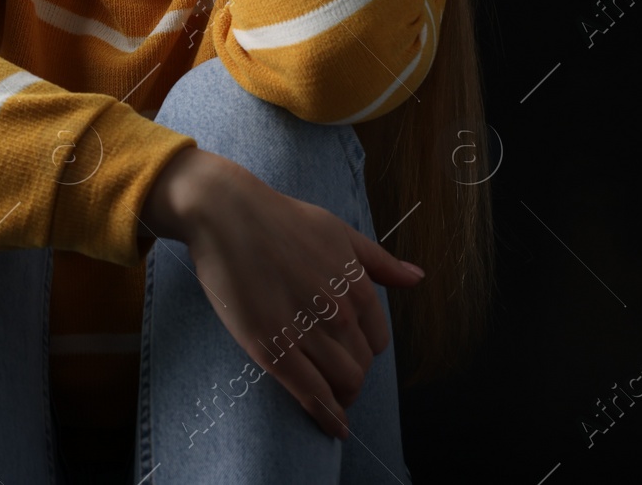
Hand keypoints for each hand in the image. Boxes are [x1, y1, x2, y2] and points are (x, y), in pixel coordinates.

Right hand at [149, 151, 424, 437]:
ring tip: (332, 402)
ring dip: (341, 398)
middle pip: (361, 365)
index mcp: (357, 285)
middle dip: (353, 378)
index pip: (377, 340)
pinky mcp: (271, 346)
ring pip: (341, 382)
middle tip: (336, 381)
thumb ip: (379, 260)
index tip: (350, 357)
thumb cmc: (278, 218)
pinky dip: (326, 416)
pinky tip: (332, 427)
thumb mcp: (338, 231)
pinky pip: (310, 392)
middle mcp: (338, 312)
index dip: (365, 353)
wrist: (224, 214)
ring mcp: (305, 330)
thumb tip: (417, 278)